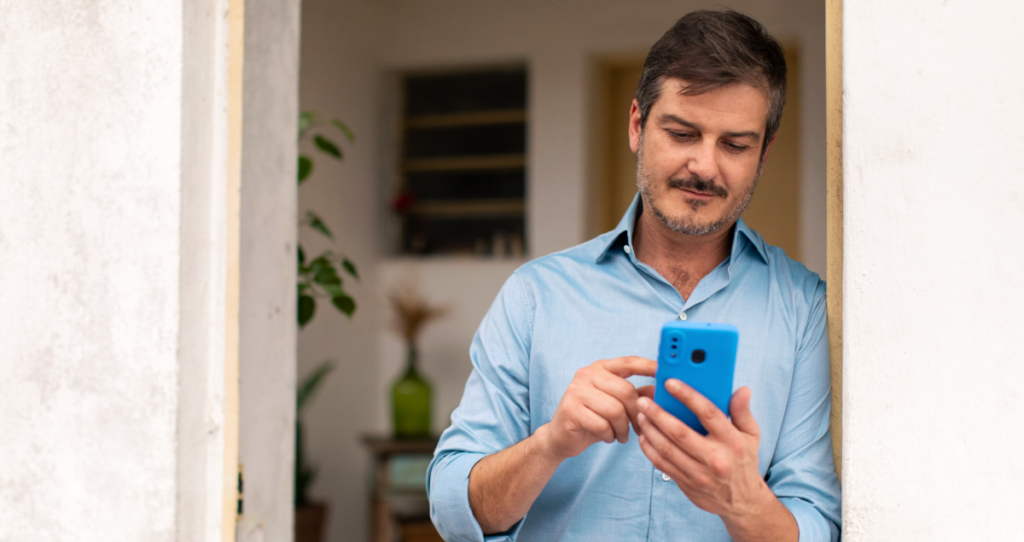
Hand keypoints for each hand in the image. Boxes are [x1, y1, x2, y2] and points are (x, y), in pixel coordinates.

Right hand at [538, 356, 656, 460]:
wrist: (560, 437)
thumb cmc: (593, 419)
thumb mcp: (617, 405)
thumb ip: (637, 396)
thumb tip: (662, 392)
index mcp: (600, 368)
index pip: (628, 362)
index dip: (648, 366)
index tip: (665, 372)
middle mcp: (586, 374)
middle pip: (625, 390)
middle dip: (636, 413)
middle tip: (639, 428)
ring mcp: (576, 390)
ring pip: (615, 410)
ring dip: (623, 428)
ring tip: (622, 436)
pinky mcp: (570, 409)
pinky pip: (602, 424)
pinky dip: (609, 435)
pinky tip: (608, 437)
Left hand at [635, 380, 772, 520]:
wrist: (741, 501)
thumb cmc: (743, 461)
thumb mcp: (751, 435)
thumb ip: (743, 411)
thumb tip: (742, 389)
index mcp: (732, 441)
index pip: (708, 413)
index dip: (687, 395)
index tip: (670, 382)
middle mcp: (715, 458)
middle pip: (680, 432)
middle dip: (658, 414)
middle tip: (643, 400)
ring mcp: (700, 474)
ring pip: (667, 449)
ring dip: (650, 430)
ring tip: (640, 415)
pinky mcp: (687, 484)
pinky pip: (662, 465)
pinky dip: (649, 449)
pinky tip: (644, 436)